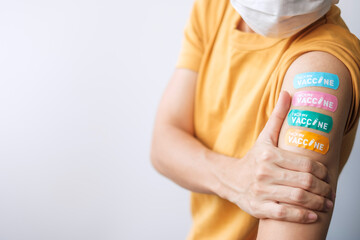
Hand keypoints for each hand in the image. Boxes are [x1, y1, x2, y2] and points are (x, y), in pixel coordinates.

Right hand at [214, 91, 333, 222]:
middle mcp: (264, 173)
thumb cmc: (253, 158)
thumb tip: (289, 93)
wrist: (230, 179)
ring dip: (317, 203)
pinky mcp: (258, 207)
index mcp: (269, 155)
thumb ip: (278, 116)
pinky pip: (284, 213)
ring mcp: (261, 191)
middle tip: (330, 193)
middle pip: (304, 182)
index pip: (305, 164)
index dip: (322, 172)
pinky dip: (302, 216)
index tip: (328, 176)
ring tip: (326, 204)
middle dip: (323, 189)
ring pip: (297, 198)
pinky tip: (312, 215)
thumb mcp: (265, 137)